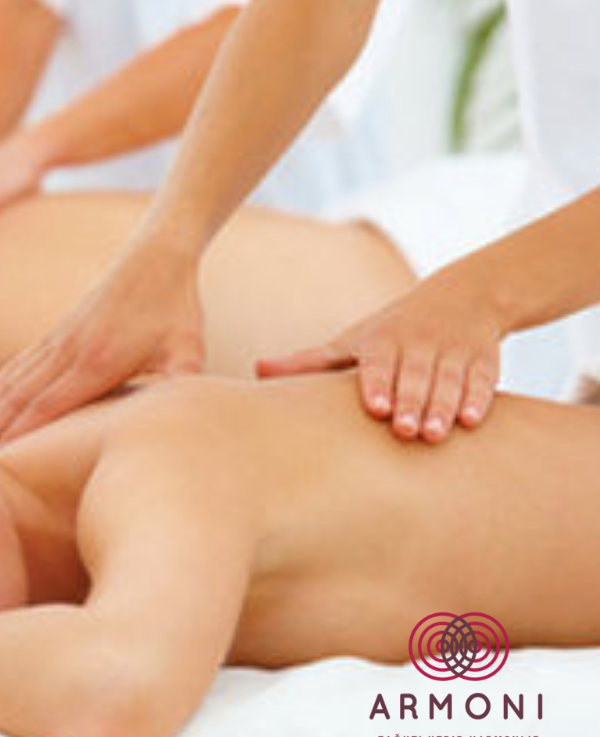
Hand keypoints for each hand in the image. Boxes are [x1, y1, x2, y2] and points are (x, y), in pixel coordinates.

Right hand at [0, 243, 204, 451]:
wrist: (155, 257)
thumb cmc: (176, 308)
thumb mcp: (188, 349)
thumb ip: (183, 382)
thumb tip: (186, 420)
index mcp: (96, 362)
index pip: (46, 406)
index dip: (15, 437)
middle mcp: (66, 353)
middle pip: (15, 400)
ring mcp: (56, 344)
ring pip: (7, 385)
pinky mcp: (54, 338)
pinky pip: (13, 369)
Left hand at [256, 270, 506, 442]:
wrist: (466, 295)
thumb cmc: (392, 330)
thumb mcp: (353, 341)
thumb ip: (310, 361)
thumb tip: (257, 370)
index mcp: (382, 340)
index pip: (378, 362)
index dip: (377, 383)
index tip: (375, 408)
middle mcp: (418, 343)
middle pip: (415, 374)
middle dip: (411, 401)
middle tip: (406, 431)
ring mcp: (453, 350)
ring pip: (449, 380)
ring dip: (443, 406)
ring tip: (435, 435)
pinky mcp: (484, 360)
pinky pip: (483, 380)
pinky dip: (479, 399)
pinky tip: (471, 422)